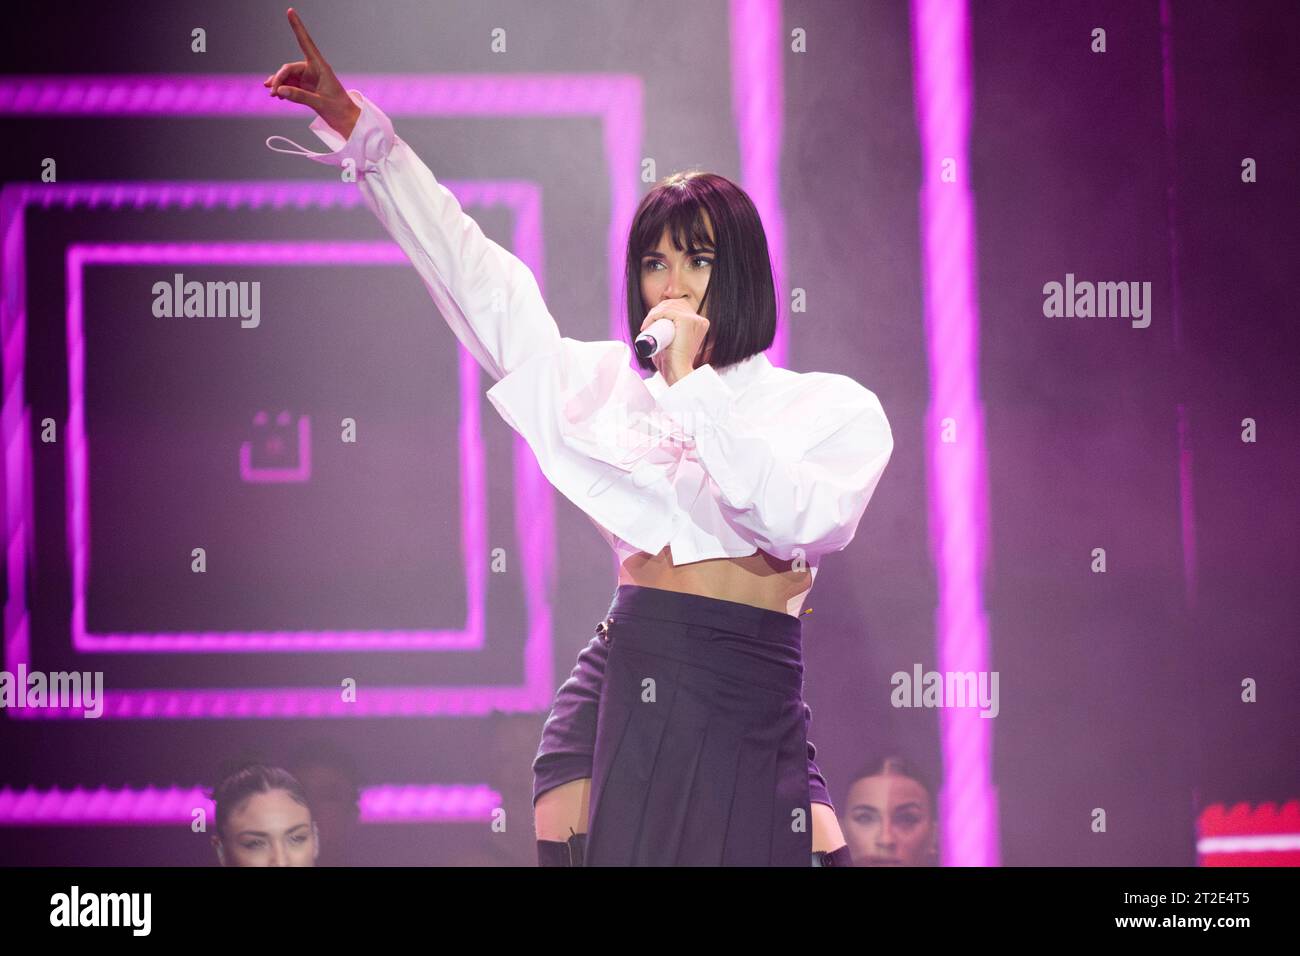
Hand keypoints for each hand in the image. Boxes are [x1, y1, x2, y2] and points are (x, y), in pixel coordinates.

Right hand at [263, 7, 359, 139]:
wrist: (347, 122)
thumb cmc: (339, 110)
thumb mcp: (320, 103)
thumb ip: (299, 96)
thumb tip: (279, 90)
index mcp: (320, 67)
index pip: (306, 43)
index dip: (297, 27)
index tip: (290, 11)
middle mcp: (313, 70)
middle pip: (289, 68)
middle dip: (279, 79)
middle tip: (273, 92)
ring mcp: (308, 79)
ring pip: (287, 77)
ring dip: (278, 85)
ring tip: (272, 94)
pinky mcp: (305, 89)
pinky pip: (289, 86)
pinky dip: (282, 90)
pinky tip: (277, 96)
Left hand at [639, 300, 709, 384]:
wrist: (676, 372)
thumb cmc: (672, 362)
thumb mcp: (671, 344)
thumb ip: (666, 337)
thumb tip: (652, 332)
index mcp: (698, 323)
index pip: (677, 307)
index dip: (661, 311)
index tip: (648, 324)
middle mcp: (699, 320)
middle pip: (673, 305)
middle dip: (656, 311)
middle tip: (645, 326)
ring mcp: (695, 320)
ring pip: (669, 307)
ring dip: (653, 313)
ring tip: (645, 327)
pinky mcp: (688, 321)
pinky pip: (667, 311)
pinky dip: (654, 315)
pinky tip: (647, 324)